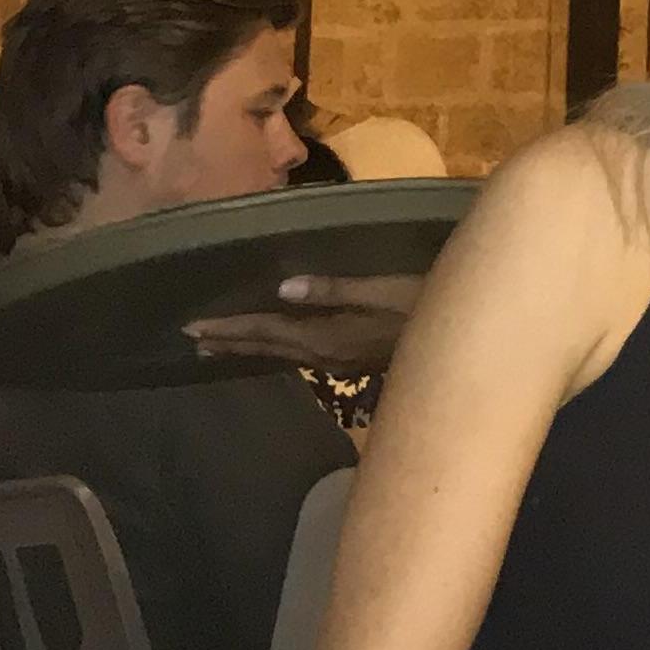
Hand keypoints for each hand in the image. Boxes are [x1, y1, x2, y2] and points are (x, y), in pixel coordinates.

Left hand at [181, 269, 426, 378]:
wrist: (459, 345)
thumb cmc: (426, 305)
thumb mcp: (383, 291)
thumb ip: (334, 290)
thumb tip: (284, 288)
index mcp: (327, 336)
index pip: (268, 330)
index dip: (231, 327)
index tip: (194, 327)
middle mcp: (324, 355)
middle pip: (267, 347)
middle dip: (229, 340)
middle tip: (190, 339)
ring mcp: (337, 361)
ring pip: (280, 355)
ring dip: (247, 347)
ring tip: (216, 348)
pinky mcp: (348, 360)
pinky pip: (297, 356)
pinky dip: (274, 349)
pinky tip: (272, 348)